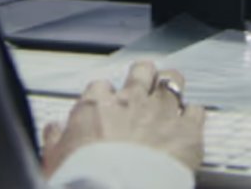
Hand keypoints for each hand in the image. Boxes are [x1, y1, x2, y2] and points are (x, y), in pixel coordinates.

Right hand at [40, 60, 205, 175]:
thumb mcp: (54, 160)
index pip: (100, 86)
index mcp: (96, 106)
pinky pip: (196, 110)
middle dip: (143, 76)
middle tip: (144, 85)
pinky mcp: (187, 131)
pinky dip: (193, 115)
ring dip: (172, 85)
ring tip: (171, 93)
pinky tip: (191, 122)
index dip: (105, 95)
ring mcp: (161, 113)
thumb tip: (54, 130)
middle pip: (141, 71)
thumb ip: (55, 139)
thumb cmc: (84, 179)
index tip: (107, 104)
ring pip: (172, 79)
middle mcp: (130, 102)